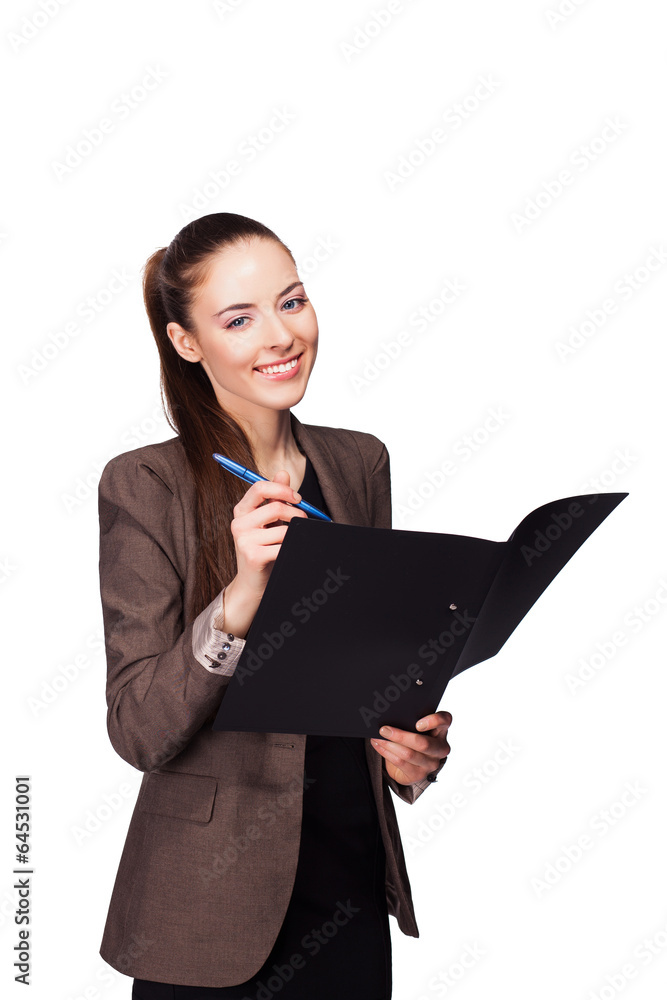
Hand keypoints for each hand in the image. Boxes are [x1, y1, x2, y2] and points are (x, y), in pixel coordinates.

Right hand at [230, 469, 307, 603]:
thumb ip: (275, 497)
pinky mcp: (253, 556)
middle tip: (304, 519)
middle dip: (296, 513)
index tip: (297, 498)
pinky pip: (283, 545)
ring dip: (295, 534)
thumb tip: (282, 473)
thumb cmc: (263, 548)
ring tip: (293, 539)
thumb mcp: (267, 520)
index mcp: (241, 510)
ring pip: (283, 529)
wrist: (252, 582)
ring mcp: (244, 540)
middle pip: (275, 508)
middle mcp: (239, 523)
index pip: (259, 487)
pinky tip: (289, 550)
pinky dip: (292, 546)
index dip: (282, 489)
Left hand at [370, 711, 451, 784]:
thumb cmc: (413, 739)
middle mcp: (440, 748)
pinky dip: (386, 753)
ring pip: (409, 754)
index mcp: (441, 730)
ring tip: (377, 737)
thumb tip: (389, 715)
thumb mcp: (414, 728)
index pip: (445, 720)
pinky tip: (378, 745)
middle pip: (423, 743)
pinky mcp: (419, 774)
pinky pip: (400, 763)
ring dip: (389, 745)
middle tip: (383, 730)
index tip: (417, 724)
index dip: (434, 721)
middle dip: (400, 736)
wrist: (411, 765)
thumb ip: (409, 721)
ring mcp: (431, 763)